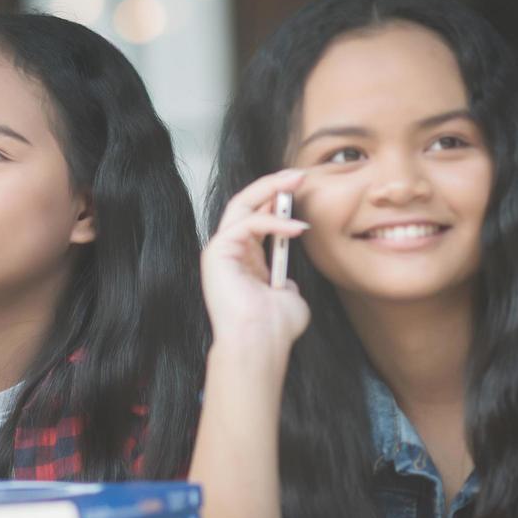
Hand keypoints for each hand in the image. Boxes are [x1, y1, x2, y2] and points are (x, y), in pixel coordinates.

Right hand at [201, 168, 311, 355]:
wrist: (261, 342)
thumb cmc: (275, 327)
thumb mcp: (288, 296)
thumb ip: (285, 282)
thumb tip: (287, 281)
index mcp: (243, 259)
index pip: (256, 217)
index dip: (277, 200)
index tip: (300, 188)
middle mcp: (229, 251)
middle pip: (245, 203)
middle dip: (272, 185)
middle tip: (298, 174)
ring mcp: (220, 250)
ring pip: (242, 205)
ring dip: (271, 190)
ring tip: (296, 182)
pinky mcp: (217, 252)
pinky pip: (247, 223)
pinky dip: (273, 222)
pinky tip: (297, 228)